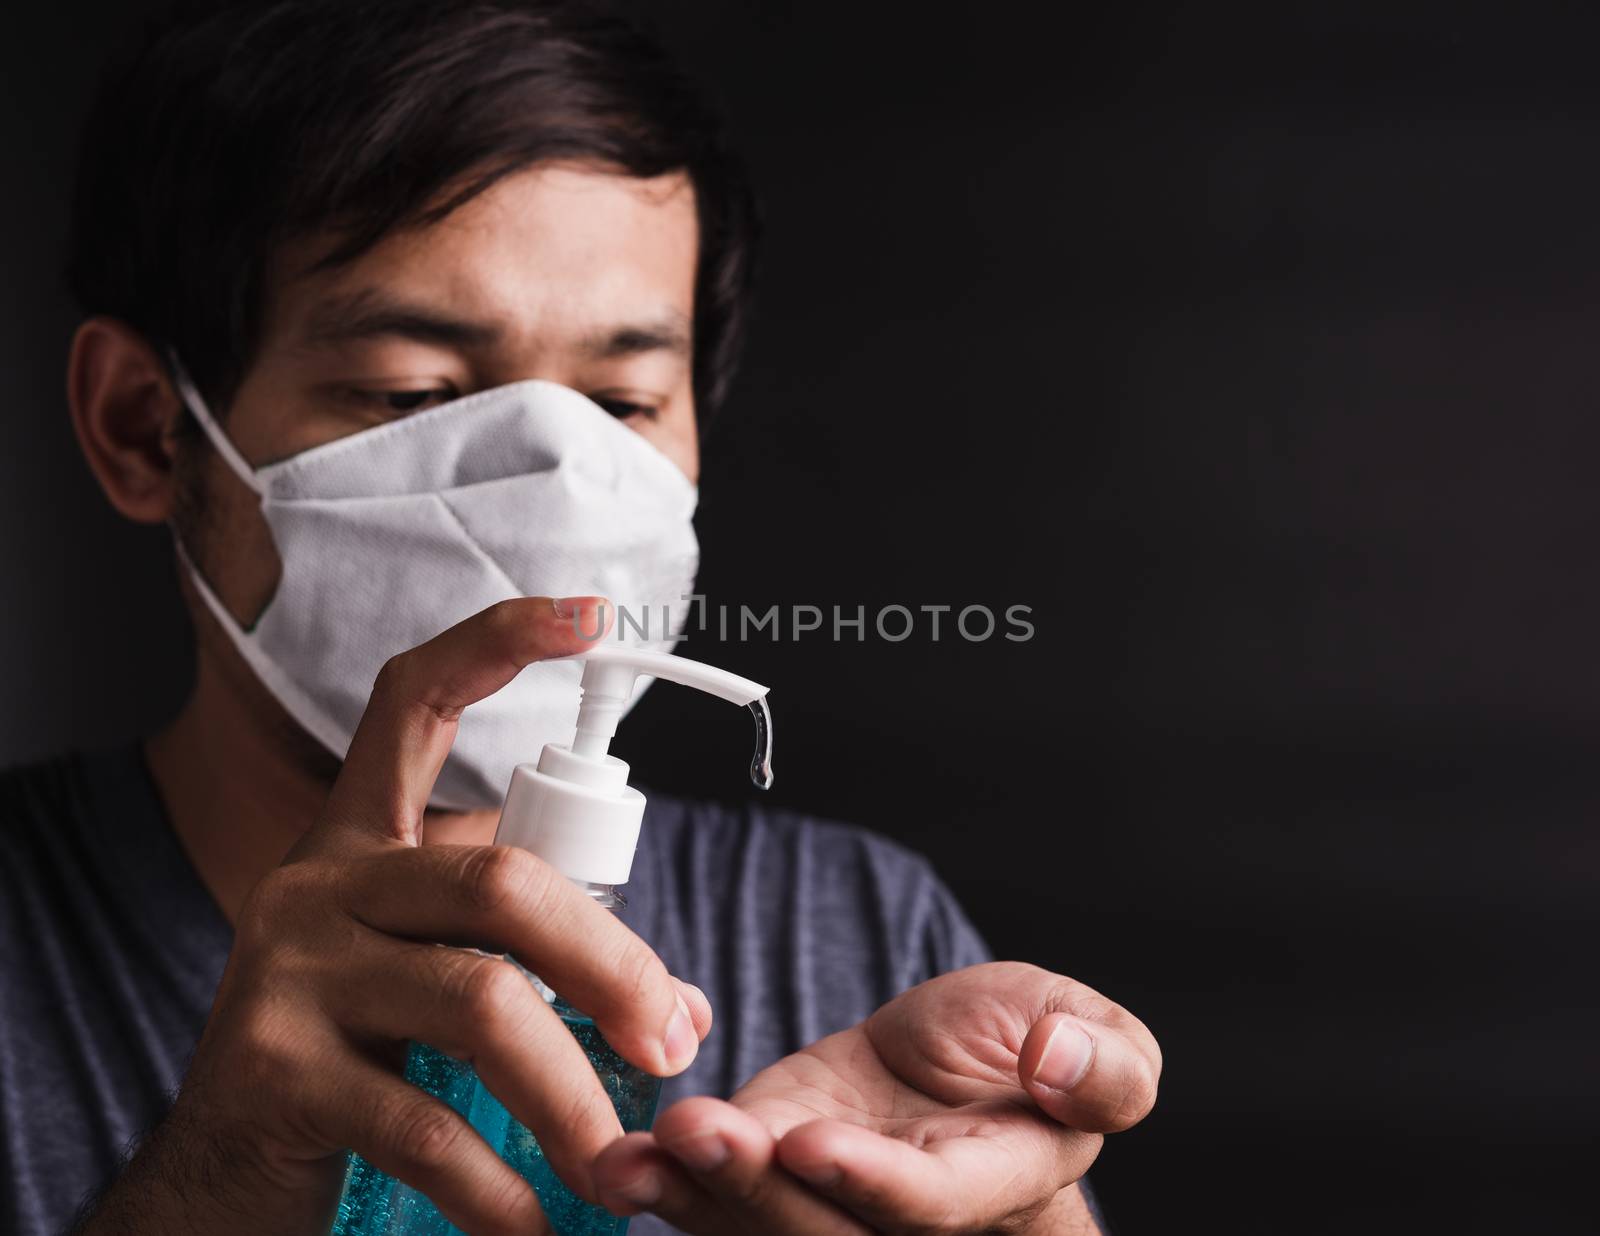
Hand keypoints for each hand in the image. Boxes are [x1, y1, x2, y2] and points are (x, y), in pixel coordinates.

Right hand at [79, 597, 711, 1235]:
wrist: (221, 1181)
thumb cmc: (357, 1064)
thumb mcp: (442, 992)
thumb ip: (551, 975)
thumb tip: (684, 1011)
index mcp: (361, 844)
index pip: (413, 706)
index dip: (495, 642)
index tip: (588, 611)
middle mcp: (319, 885)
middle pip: (499, 879)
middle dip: (611, 961)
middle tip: (674, 1042)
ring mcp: (288, 971)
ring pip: (479, 1002)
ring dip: (576, 1092)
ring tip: (629, 1166)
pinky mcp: (273, 1070)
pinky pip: (426, 1120)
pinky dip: (504, 1186)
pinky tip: (542, 1226)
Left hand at [592, 961, 1159, 1233]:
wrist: (951, 1057)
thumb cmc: (1024, 1048)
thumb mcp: (1101, 1037)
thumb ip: (1107, 1066)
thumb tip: (1059, 1061)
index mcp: (989, 1185)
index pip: (926, 1205)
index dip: (871, 1183)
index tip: (814, 1143)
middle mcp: (894, 1215)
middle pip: (822, 1231)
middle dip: (755, 1191)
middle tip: (700, 1133)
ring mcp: (820, 1202)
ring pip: (757, 1224)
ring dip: (694, 1193)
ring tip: (642, 1155)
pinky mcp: (764, 1176)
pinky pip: (714, 1199)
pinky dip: (664, 1182)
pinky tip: (623, 1161)